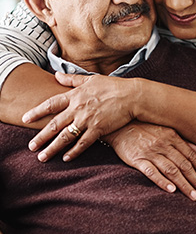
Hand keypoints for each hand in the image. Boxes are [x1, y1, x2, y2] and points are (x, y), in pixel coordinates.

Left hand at [22, 72, 137, 161]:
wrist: (131, 96)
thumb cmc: (112, 86)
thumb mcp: (90, 79)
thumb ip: (72, 79)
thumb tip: (56, 75)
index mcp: (75, 95)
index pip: (51, 104)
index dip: (37, 112)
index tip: (26, 118)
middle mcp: (78, 108)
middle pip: (55, 124)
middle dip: (41, 137)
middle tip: (31, 146)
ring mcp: (88, 120)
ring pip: (66, 136)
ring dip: (52, 148)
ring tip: (42, 157)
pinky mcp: (98, 129)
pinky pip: (83, 143)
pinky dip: (74, 152)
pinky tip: (65, 158)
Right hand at [104, 122, 195, 200]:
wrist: (118, 125)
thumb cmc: (143, 128)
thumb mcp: (164, 130)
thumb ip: (181, 141)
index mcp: (172, 137)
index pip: (191, 156)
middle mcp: (163, 145)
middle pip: (184, 165)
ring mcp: (150, 152)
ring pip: (171, 170)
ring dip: (184, 184)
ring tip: (194, 196)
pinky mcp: (137, 159)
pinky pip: (152, 172)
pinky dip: (162, 181)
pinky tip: (171, 190)